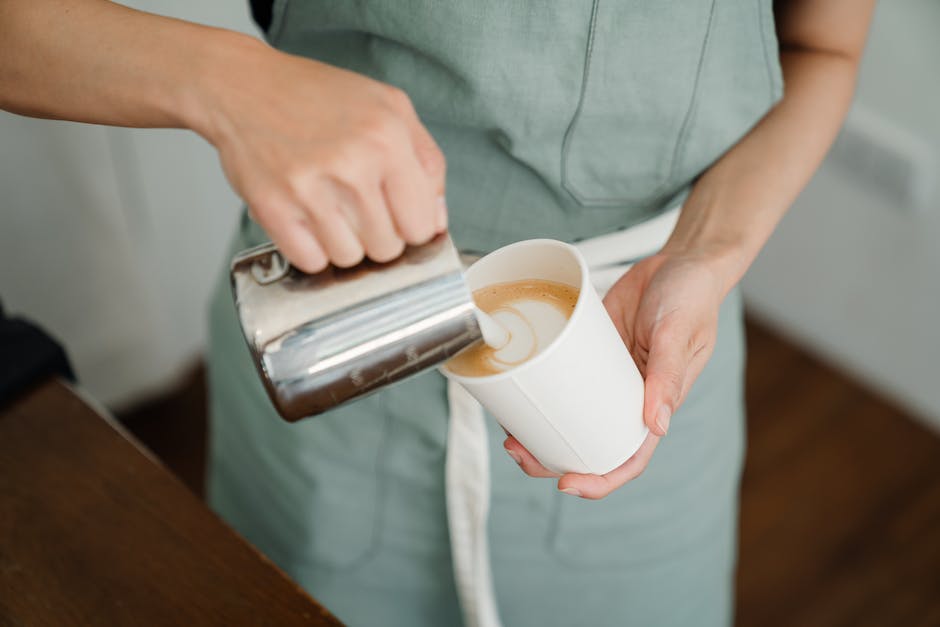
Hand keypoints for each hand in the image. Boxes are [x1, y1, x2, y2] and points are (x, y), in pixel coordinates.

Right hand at [194, 39, 446, 271]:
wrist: (242, 86)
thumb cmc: (318, 97)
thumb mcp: (390, 107)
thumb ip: (427, 162)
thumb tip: (438, 222)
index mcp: (388, 139)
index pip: (422, 226)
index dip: (411, 227)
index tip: (396, 216)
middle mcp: (353, 164)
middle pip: (387, 248)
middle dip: (377, 236)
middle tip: (357, 208)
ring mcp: (310, 189)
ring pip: (351, 258)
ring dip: (343, 244)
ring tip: (330, 211)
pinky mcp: (274, 208)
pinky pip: (310, 261)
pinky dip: (310, 250)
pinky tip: (307, 220)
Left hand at [503, 250, 727, 498]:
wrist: (679, 260)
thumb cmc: (692, 297)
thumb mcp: (679, 333)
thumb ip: (668, 376)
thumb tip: (657, 425)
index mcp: (655, 406)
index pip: (629, 458)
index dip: (599, 479)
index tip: (566, 484)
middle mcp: (628, 398)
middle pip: (588, 444)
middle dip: (551, 458)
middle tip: (517, 452)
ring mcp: (605, 377)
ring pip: (569, 416)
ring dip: (539, 430)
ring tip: (507, 431)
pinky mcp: (587, 352)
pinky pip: (561, 379)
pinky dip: (539, 389)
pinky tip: (515, 390)